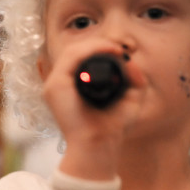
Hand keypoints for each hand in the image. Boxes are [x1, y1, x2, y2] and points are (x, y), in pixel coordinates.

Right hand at [41, 38, 146, 180]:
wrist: (99, 146)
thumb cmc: (111, 128)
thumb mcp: (131, 99)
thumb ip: (135, 79)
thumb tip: (131, 61)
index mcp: (74, 86)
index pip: (82, 57)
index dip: (102, 48)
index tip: (122, 53)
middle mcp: (62, 84)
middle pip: (77, 50)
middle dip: (100, 43)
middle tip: (120, 49)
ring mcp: (55, 85)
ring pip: (72, 50)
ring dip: (96, 44)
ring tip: (115, 49)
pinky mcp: (54, 86)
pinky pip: (70, 58)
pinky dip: (89, 50)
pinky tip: (107, 51)